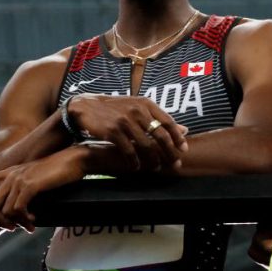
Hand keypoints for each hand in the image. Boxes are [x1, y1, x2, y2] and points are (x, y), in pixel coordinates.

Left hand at [0, 148, 86, 231]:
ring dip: (16, 224)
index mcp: (11, 172)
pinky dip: (24, 220)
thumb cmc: (59, 171)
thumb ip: (26, 190)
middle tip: (11, 229)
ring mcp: (19, 179)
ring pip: (4, 210)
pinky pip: (18, 210)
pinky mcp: (30, 185)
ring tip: (28, 227)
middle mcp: (11, 175)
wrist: (74, 160)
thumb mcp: (37, 179)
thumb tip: (22, 210)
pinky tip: (33, 222)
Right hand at [66, 94, 186, 170]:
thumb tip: (185, 129)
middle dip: (170, 152)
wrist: (86, 107)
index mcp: (145, 103)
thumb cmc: (115, 109)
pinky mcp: (113, 131)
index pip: (168, 121)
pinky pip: (128, 151)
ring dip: (153, 159)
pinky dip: (134, 162)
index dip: (178, 137)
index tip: (184, 149)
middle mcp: (137, 110)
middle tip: (175, 163)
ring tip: (156, 167)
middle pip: (160, 135)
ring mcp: (125, 121)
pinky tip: (136, 167)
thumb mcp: (137, 107)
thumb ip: (159, 118)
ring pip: (146, 145)